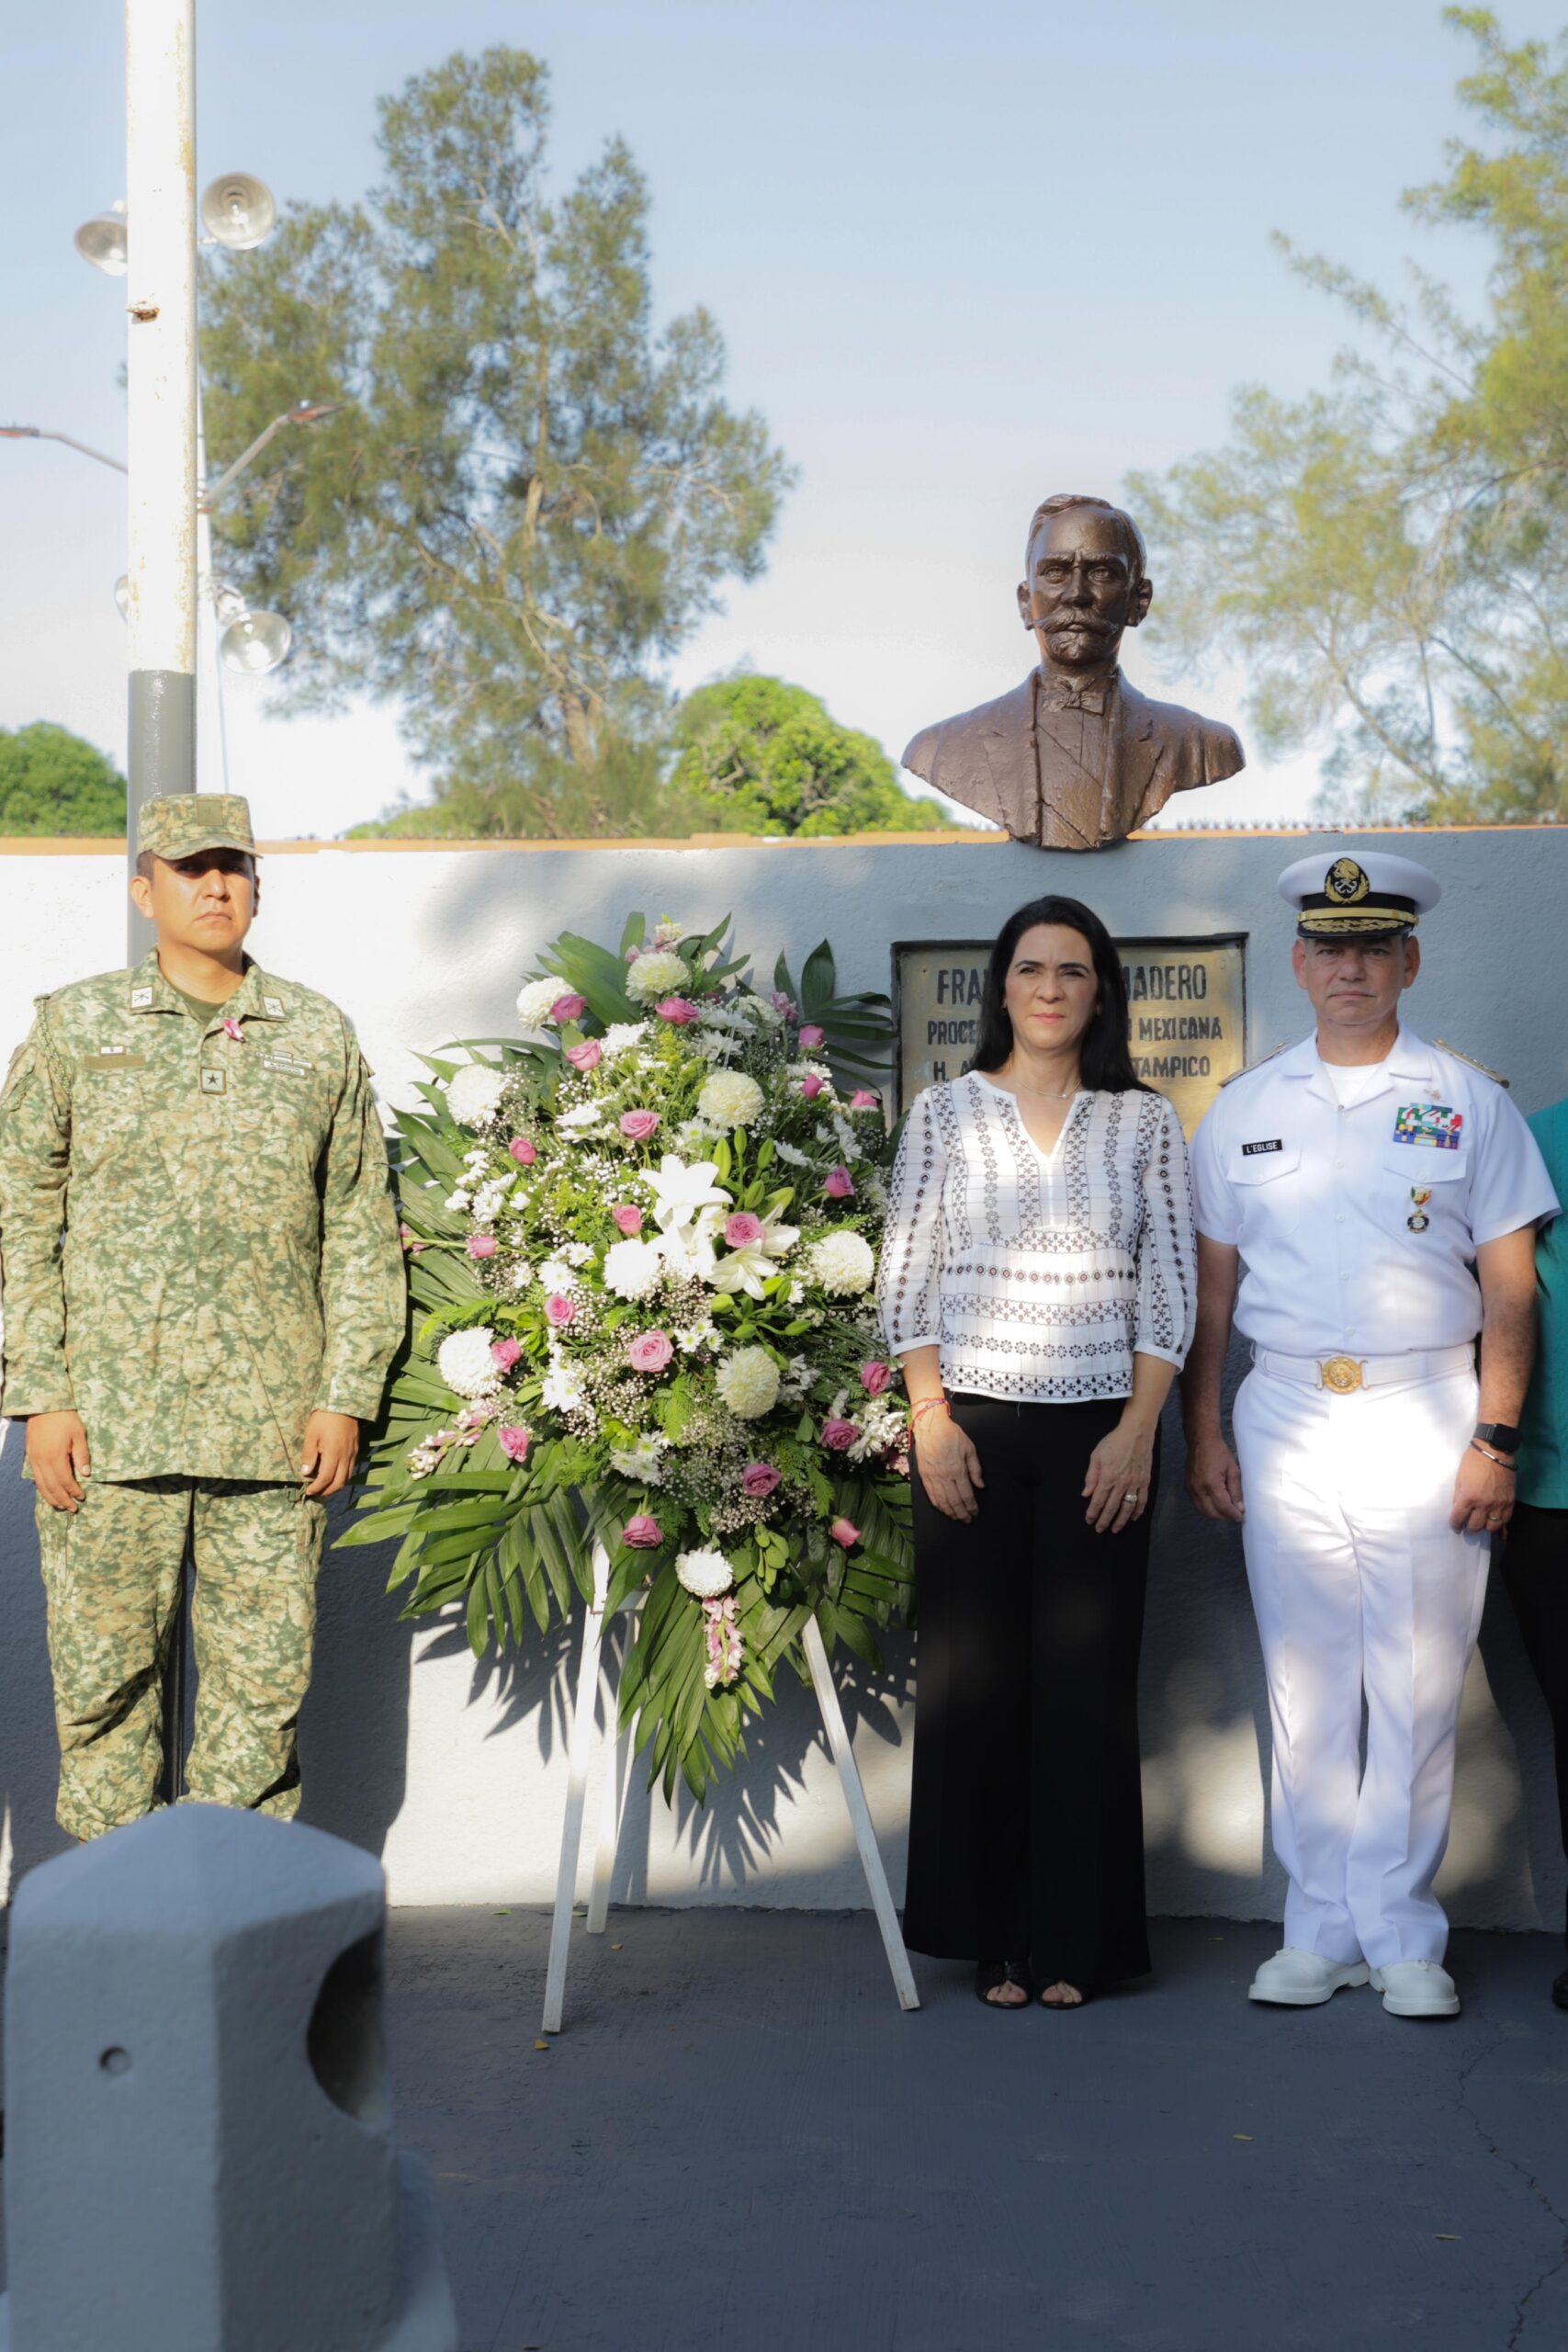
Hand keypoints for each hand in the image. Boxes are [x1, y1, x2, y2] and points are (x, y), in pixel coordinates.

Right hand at [27, 1411, 90, 1512]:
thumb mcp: (79, 1434)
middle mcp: (42, 1461)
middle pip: (52, 1487)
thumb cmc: (65, 1418)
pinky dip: (42, 1488)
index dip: (74, 1491)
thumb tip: (86, 1474)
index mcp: (56, 1456)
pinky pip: (35, 1477)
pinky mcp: (30, 1456)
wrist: (44, 1406)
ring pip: (41, 1485)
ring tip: (61, 1506)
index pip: (65, 1481)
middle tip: (73, 1509)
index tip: (82, 1497)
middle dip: (63, 1500)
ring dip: (51, 1498)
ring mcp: (34, 1459)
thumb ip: (82, 1455)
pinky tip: (48, 1493)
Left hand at [302, 1410, 360, 1498]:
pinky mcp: (356, 1451)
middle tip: (315, 1492)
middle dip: (327, 1491)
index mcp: (333, 1453)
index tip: (308, 1491)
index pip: (326, 1478)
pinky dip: (342, 1477)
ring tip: (324, 1487)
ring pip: (347, 1478)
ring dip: (335, 1486)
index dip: (316, 1488)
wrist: (344, 1403)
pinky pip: (350, 1470)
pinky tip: (333, 1475)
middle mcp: (346, 1457)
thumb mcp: (311, 1434)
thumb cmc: (324, 1418)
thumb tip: (305, 1473)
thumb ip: (309, 1454)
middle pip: (339, 1483)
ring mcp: (353, 1454)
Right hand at [914, 1410, 984, 1522]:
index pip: (966, 1495)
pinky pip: (931, 1496)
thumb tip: (980, 1485)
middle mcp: (944, 1477)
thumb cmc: (951, 1435)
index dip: (971, 1506)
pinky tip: (943, 1509)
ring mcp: (932, 1478)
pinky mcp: (924, 1476)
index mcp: (957, 1470)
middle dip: (962, 1513)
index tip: (975, 1512)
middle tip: (967, 1520)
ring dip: (950, 1512)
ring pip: (942, 1502)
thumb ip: (976, 1469)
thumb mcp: (970, 1449)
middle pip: (954, 1502)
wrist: (930, 1427)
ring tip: (956, 1518)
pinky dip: (938, 1505)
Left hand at [1084, 1415, 1155, 1534]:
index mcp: (1108, 1477)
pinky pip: (1142, 1500)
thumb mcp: (1097, 1455)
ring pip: (1127, 1507)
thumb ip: (1091, 1476)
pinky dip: (1138, 1511)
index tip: (1089, 1520)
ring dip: (1121, 1520)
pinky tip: (1133, 1518)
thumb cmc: (1114, 1442)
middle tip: (1100, 1529)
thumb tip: (1086, 1494)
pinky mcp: (1145, 1481)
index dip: (1093, 1512)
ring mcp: (1135, 1483)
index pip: (1098, 1500)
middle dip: (1105, 1520)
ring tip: (1116, 1529)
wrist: (1136, 1433)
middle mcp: (1121, 1483)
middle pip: (1112, 1507)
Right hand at [1186, 1431, 1244, 1522]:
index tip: (1241, 1516)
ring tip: (1226, 1510)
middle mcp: (1198, 1489)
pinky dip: (1207, 1508)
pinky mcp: (1187, 1487)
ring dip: (1215, 1514)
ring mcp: (1191, 1489)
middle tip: (1235, 1514)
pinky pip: (1197, 1504)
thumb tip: (1239, 1508)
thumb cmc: (1219, 1452)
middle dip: (1224, 1516)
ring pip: (1203, 1511)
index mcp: (1211, 1484)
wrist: (1201, 1441)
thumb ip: (1236, 1491)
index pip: (1223, 1507)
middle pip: (1211, 1513)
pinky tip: (1216, 1504)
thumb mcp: (1233, 1470)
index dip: (1233, 1514)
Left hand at [1449, 1443, 1514, 1536]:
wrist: (1495, 1451)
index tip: (1455, 1526)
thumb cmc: (1473, 1461)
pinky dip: (1499, 1522)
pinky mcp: (1510, 1501)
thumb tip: (1459, 1508)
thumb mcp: (1459, 1478)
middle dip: (1469, 1527)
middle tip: (1467, 1524)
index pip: (1459, 1518)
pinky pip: (1505, 1519)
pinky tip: (1494, 1518)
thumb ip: (1459, 1496)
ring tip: (1482, 1521)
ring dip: (1485, 1526)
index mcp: (1468, 1497)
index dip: (1455, 1524)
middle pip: (1476, 1526)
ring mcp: (1498, 1504)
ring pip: (1492, 1527)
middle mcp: (1484, 1504)